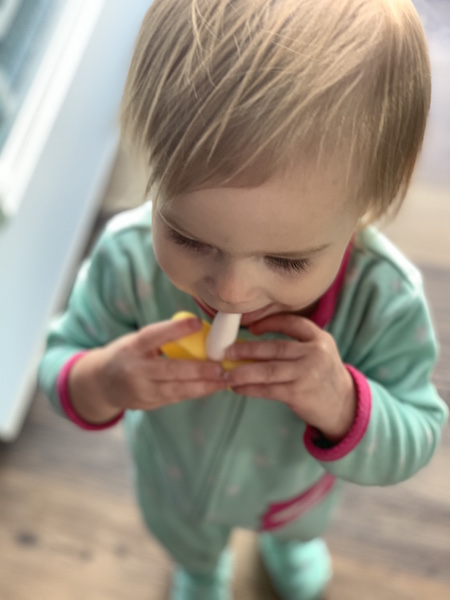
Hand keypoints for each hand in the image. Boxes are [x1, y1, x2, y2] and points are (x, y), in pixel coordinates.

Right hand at [69, 317, 226, 420]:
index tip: (197, 323)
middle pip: (170, 369)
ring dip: (203, 385)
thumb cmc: (128, 355)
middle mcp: (135, 370)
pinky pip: (175, 397)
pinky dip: (195, 392)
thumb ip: (161, 338)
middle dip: (199, 369)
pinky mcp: (148, 403)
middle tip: (221, 366)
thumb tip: (198, 330)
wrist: (101, 383)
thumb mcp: (136, 341)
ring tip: (223, 380)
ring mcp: (141, 390)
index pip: (154, 335)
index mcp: (132, 347)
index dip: (175, 329)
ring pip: (176, 389)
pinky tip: (212, 388)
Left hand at [224, 314, 356, 441]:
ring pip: (267, 370)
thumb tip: (252, 342)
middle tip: (228, 352)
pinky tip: (237, 388)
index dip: (269, 323)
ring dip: (243, 372)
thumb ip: (296, 344)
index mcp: (320, 339)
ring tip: (226, 374)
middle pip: (274, 348)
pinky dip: (249, 388)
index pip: (292, 323)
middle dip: (248, 349)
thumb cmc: (322, 375)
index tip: (251, 327)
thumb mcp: (319, 352)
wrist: (343, 405)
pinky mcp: (298, 394)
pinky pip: (267, 389)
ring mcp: (307, 374)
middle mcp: (315, 354)